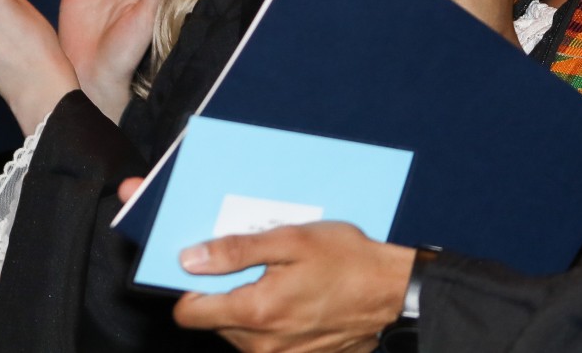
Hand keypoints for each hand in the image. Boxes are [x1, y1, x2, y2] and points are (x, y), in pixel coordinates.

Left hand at [170, 221, 413, 352]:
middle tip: (259, 266)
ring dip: (251, 308)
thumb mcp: (291, 240)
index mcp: (255, 312)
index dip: (190, 287)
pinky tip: (298, 301)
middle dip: (228, 293)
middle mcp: (262, 344)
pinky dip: (273, 323)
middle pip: (215, 321)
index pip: (188, 313)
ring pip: (240, 333)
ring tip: (284, 281)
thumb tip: (190, 259)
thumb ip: (236, 251)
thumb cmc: (347, 260)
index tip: (206, 268)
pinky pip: (266, 343)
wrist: (393, 291)